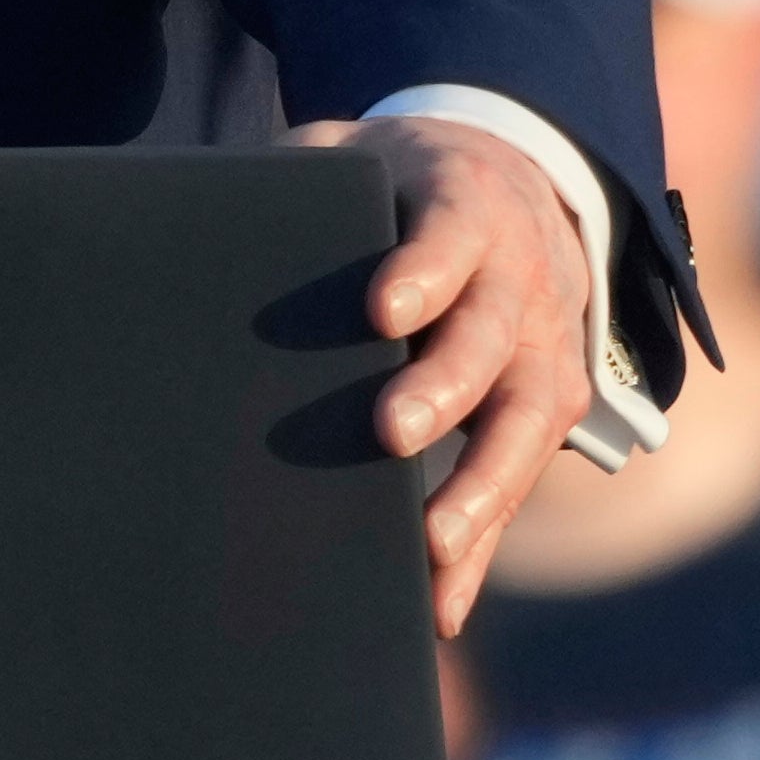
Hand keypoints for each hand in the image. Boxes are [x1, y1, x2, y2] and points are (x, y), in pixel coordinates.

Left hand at [290, 115, 594, 638]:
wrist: (518, 178)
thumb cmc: (401, 183)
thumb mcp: (356, 154)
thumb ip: (301, 179)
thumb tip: (211, 216)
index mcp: (466, 206)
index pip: (449, 237)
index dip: (422, 271)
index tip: (381, 311)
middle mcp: (520, 280)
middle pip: (489, 337)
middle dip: (444, 387)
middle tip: (391, 432)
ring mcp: (546, 348)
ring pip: (525, 422)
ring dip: (480, 488)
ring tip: (432, 545)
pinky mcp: (548, 408)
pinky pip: (518, 481)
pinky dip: (483, 546)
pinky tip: (440, 604)